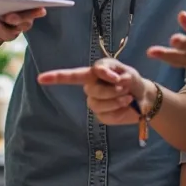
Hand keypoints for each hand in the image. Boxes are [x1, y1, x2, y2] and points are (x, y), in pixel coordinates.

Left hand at [0, 6, 45, 44]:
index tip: (42, 10)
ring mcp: (8, 32)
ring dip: (0, 27)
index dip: (37, 12)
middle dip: (17, 20)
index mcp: (23, 11)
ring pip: (8, 34)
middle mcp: (19, 24)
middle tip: (8, 16)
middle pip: (22, 24)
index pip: (32, 12)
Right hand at [39, 59, 153, 125]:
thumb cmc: (131, 80)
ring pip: (99, 103)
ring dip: (117, 99)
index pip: (71, 76)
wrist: (144, 97)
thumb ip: (110, 69)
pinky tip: (125, 106)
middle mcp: (90, 89)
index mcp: (92, 75)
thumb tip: (105, 77)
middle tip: (124, 86)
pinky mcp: (103, 117)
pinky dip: (120, 109)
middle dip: (110, 88)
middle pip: (92, 90)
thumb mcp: (123, 69)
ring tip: (127, 96)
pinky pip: (107, 114)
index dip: (56, 77)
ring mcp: (95, 104)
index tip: (41, 79)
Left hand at [147, 10, 185, 87]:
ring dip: (167, 58)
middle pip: (182, 58)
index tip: (173, 39)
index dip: (184, 42)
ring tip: (152, 52)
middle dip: (166, 55)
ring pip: (180, 63)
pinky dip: (174, 60)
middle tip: (150, 52)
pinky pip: (184, 65)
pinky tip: (164, 55)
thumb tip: (181, 15)